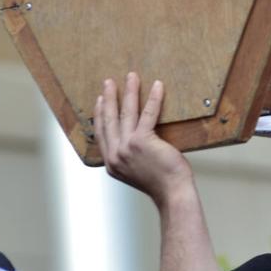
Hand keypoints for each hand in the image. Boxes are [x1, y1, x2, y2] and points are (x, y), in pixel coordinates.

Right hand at [94, 72, 193, 205]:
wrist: (171, 193)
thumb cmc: (160, 184)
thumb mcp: (136, 172)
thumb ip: (129, 158)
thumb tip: (131, 141)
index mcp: (112, 163)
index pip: (101, 133)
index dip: (100, 114)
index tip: (99, 100)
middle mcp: (115, 155)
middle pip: (109, 119)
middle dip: (109, 98)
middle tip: (109, 82)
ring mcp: (127, 148)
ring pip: (126, 113)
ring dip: (129, 92)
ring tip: (131, 77)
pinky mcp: (142, 141)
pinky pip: (148, 114)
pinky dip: (154, 98)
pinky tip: (157, 86)